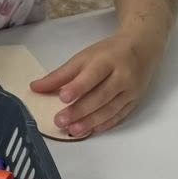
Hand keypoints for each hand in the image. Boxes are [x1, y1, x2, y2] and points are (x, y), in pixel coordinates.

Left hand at [31, 26, 164, 137]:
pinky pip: (119, 116)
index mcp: (108, 60)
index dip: (78, 87)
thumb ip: (60, 74)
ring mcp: (131, 90)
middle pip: (101, 96)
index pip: (93, 75)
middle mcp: (123, 76)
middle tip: (60, 120)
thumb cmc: (109, 52)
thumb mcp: (84, 57)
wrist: (142, 47)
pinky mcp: (135, 101)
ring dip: (91, 122)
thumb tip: (35, 87)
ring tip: (73, 130)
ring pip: (110, 109)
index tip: (63, 97)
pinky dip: (105, 124)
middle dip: (80, 110)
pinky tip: (91, 130)